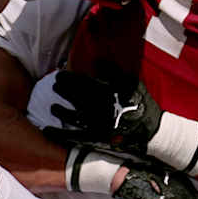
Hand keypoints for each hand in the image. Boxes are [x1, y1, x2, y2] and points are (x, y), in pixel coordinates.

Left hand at [45, 69, 162, 152]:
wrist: (150, 130)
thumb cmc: (140, 104)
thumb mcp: (129, 83)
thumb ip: (112, 71)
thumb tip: (98, 60)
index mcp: (105, 93)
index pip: (82, 83)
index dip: (68, 78)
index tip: (59, 75)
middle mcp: (98, 108)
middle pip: (75, 97)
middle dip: (63, 90)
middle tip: (54, 86)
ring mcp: (95, 124)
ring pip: (72, 116)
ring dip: (60, 112)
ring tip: (52, 108)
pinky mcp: (95, 138)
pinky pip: (74, 136)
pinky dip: (60, 134)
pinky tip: (47, 131)